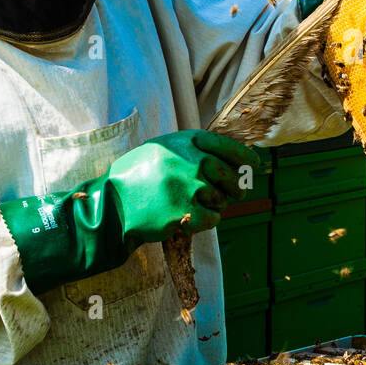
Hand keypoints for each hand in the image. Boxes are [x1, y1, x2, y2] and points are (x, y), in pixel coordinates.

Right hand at [0, 130, 258, 294]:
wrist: (111, 204)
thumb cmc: (136, 177)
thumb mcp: (161, 151)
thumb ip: (191, 151)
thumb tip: (229, 161)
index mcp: (184, 143)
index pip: (225, 146)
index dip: (243, 157)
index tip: (254, 164)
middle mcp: (190, 161)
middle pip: (230, 176)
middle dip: (235, 187)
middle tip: (234, 193)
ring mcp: (188, 188)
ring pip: (221, 200)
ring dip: (215, 205)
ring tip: (196, 205)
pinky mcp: (185, 212)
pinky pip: (212, 219)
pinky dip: (207, 222)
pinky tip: (193, 219)